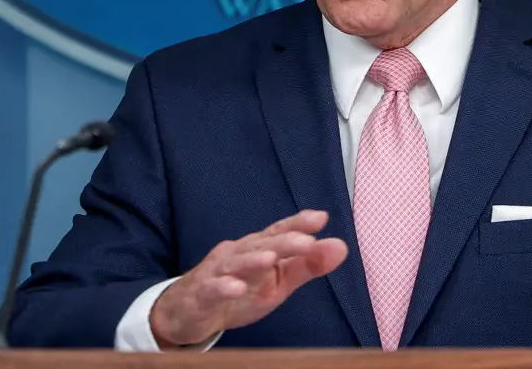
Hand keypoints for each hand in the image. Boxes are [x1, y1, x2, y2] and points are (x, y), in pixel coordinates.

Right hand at [149, 209, 347, 346]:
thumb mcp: (278, 283)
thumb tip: (342, 247)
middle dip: (284, 241)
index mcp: (258, 248)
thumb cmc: (238, 291)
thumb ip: (308, 266)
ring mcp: (217, 272)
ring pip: (236, 262)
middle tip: (308, 240)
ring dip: (253, 260)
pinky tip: (236, 288)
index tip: (321, 217)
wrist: (189, 313)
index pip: (279, 232)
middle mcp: (238, 253)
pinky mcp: (201, 293)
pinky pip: (212, 289)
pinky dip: (223, 287)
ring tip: (271, 259)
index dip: (298, 224)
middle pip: (262, 244)